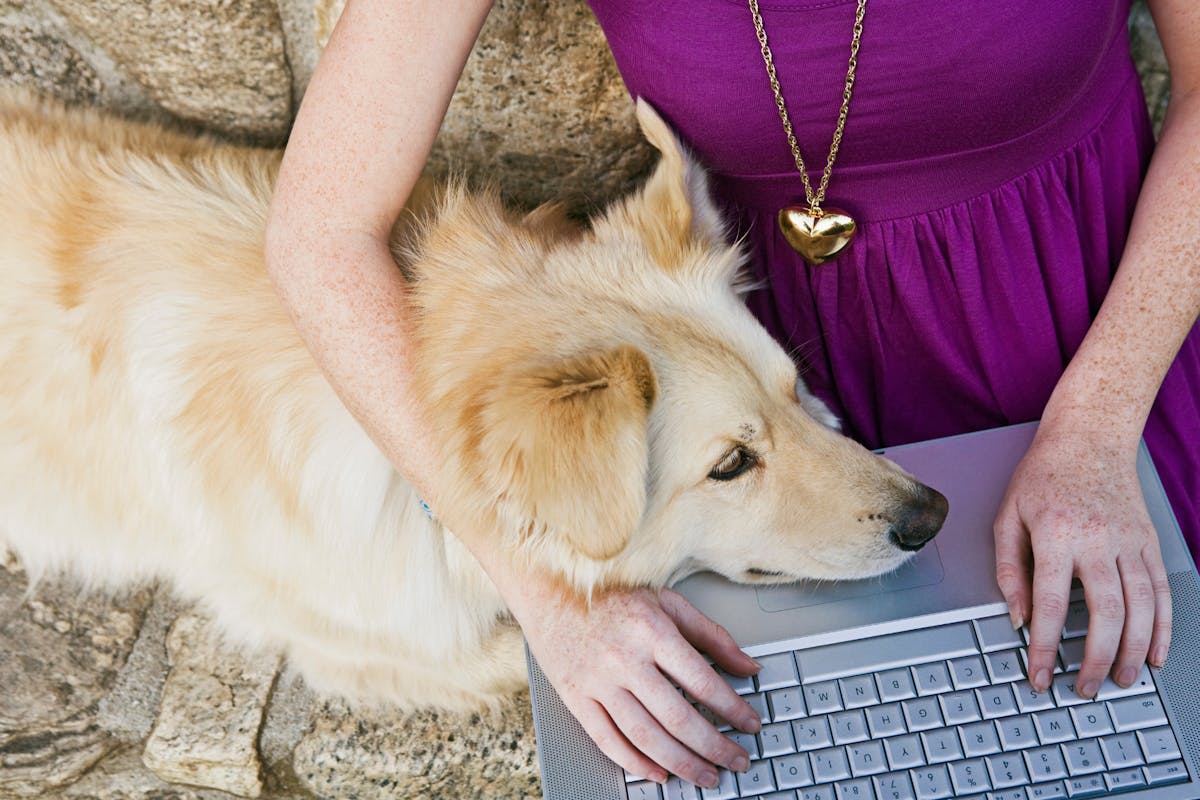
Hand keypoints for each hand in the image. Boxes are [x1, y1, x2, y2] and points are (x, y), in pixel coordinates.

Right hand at [517, 585, 760, 786]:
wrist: (545, 585)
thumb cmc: (609, 590)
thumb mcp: (666, 601)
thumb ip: (710, 635)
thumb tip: (749, 665)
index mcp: (651, 631)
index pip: (702, 681)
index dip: (733, 708)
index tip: (751, 725)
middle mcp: (624, 658)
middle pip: (677, 717)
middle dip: (714, 746)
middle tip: (737, 761)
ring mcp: (597, 681)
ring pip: (645, 735)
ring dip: (681, 763)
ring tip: (706, 776)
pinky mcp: (574, 696)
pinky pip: (607, 739)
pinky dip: (635, 763)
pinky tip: (658, 773)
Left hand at [993, 426, 1171, 699]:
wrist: (1089, 438)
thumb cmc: (1042, 476)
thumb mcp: (1007, 516)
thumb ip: (1008, 569)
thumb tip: (1017, 617)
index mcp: (1056, 535)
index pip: (1050, 604)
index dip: (1045, 647)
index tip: (1040, 676)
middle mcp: (1098, 541)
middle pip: (1106, 613)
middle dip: (1096, 659)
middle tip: (1085, 689)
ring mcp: (1130, 542)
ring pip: (1142, 608)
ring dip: (1133, 651)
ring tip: (1121, 680)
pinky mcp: (1149, 543)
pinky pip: (1162, 592)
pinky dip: (1163, 627)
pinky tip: (1155, 653)